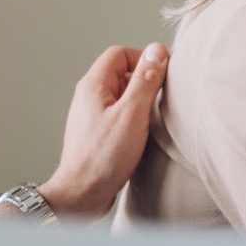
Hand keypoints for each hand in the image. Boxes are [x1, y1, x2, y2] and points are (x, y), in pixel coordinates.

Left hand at [39, 42, 169, 216]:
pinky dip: (135, 118)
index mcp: (93, 86)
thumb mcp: (132, 114)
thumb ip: (145, 80)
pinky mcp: (98, 133)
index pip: (120, 54)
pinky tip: (143, 134)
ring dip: (141, 101)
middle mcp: (89, 98)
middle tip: (161, 98)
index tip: (163, 73)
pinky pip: (120, 114)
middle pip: (121, 73)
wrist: (82, 194)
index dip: (144, 59)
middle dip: (145, 80)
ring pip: (122, 95)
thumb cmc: (104, 158)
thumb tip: (158, 51)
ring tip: (152, 119)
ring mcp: (92, 116)